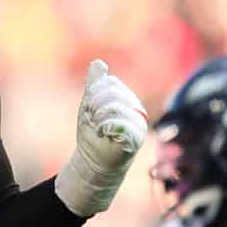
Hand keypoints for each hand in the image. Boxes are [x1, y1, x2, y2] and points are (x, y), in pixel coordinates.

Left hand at [55, 60, 147, 215]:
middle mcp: (137, 110)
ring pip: (115, 107)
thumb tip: (98, 63)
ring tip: (96, 127)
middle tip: (90, 119)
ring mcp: (138, 124)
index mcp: (128, 100)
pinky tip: (101, 132)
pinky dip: (107, 126)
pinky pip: (122, 124)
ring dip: (98, 117)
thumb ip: (95, 85)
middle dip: (94, 104)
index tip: (88, 110)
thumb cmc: (94, 135)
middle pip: (112, 92)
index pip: (109, 83)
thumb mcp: (90, 106)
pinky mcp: (135, 140)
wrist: (94, 164)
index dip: (93, 93)